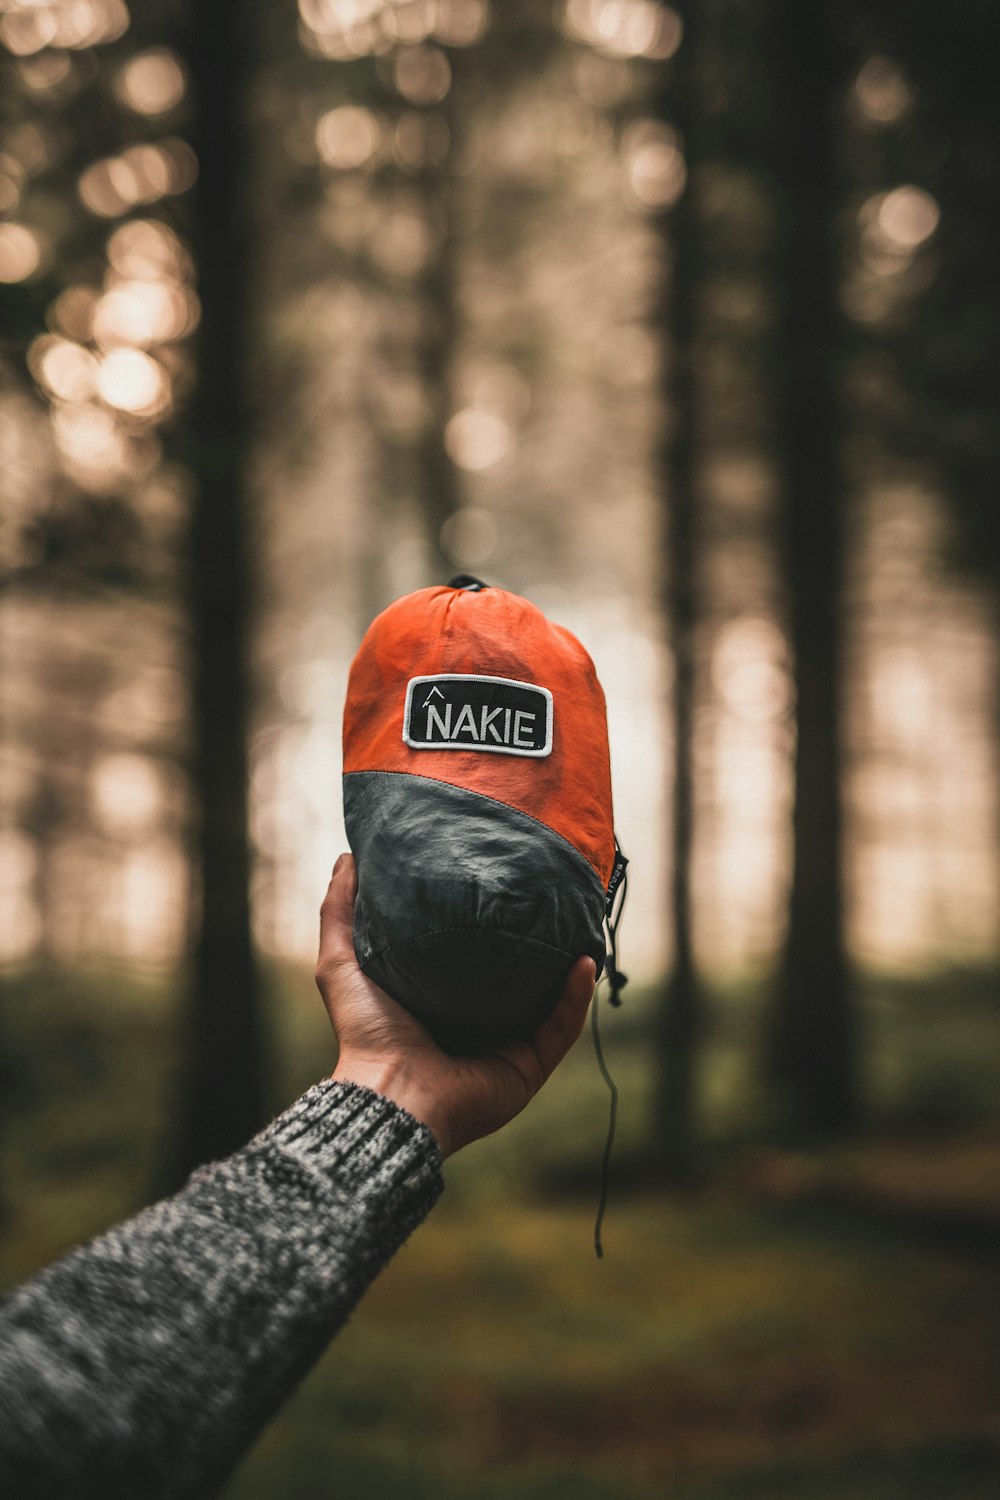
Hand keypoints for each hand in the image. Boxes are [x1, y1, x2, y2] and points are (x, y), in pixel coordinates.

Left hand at [316, 854, 595, 1157]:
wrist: (389, 1091)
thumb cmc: (365, 1032)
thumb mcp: (342, 962)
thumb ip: (341, 913)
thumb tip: (347, 859)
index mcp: (438, 1008)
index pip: (471, 963)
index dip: (488, 929)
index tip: (500, 891)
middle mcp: (476, 1030)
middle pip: (517, 984)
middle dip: (538, 949)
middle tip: (551, 906)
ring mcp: (506, 1050)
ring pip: (550, 1005)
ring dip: (569, 972)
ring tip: (581, 929)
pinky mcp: (527, 1069)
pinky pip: (562, 1030)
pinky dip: (576, 998)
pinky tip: (585, 963)